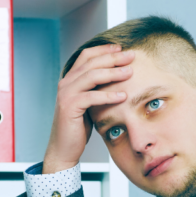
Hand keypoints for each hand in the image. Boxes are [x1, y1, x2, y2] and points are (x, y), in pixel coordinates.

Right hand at [43, 44, 133, 173]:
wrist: (64, 148)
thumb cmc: (78, 126)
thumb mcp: (89, 103)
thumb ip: (96, 89)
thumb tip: (117, 78)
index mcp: (70, 79)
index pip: (86, 56)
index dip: (104, 49)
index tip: (121, 48)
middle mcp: (66, 83)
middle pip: (91, 63)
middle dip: (113, 58)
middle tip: (131, 56)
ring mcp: (66, 94)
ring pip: (91, 76)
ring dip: (113, 73)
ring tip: (130, 72)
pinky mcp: (69, 107)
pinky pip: (92, 97)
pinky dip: (108, 95)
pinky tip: (123, 96)